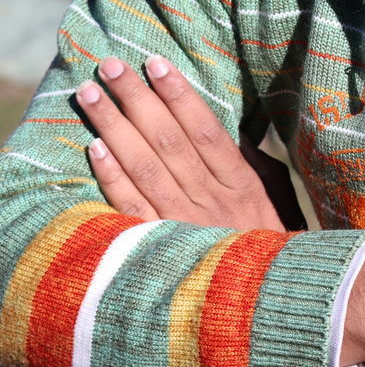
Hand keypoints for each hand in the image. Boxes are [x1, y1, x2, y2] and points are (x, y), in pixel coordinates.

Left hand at [77, 55, 305, 232]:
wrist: (267, 303)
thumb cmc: (269, 243)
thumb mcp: (273, 196)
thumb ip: (249, 160)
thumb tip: (222, 126)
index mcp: (241, 183)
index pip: (204, 129)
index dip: (179, 94)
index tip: (155, 63)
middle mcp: (210, 200)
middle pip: (167, 140)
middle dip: (136, 98)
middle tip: (110, 65)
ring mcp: (183, 224)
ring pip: (143, 167)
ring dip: (113, 126)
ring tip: (89, 93)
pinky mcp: (160, 247)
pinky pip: (130, 208)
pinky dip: (111, 177)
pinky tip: (93, 148)